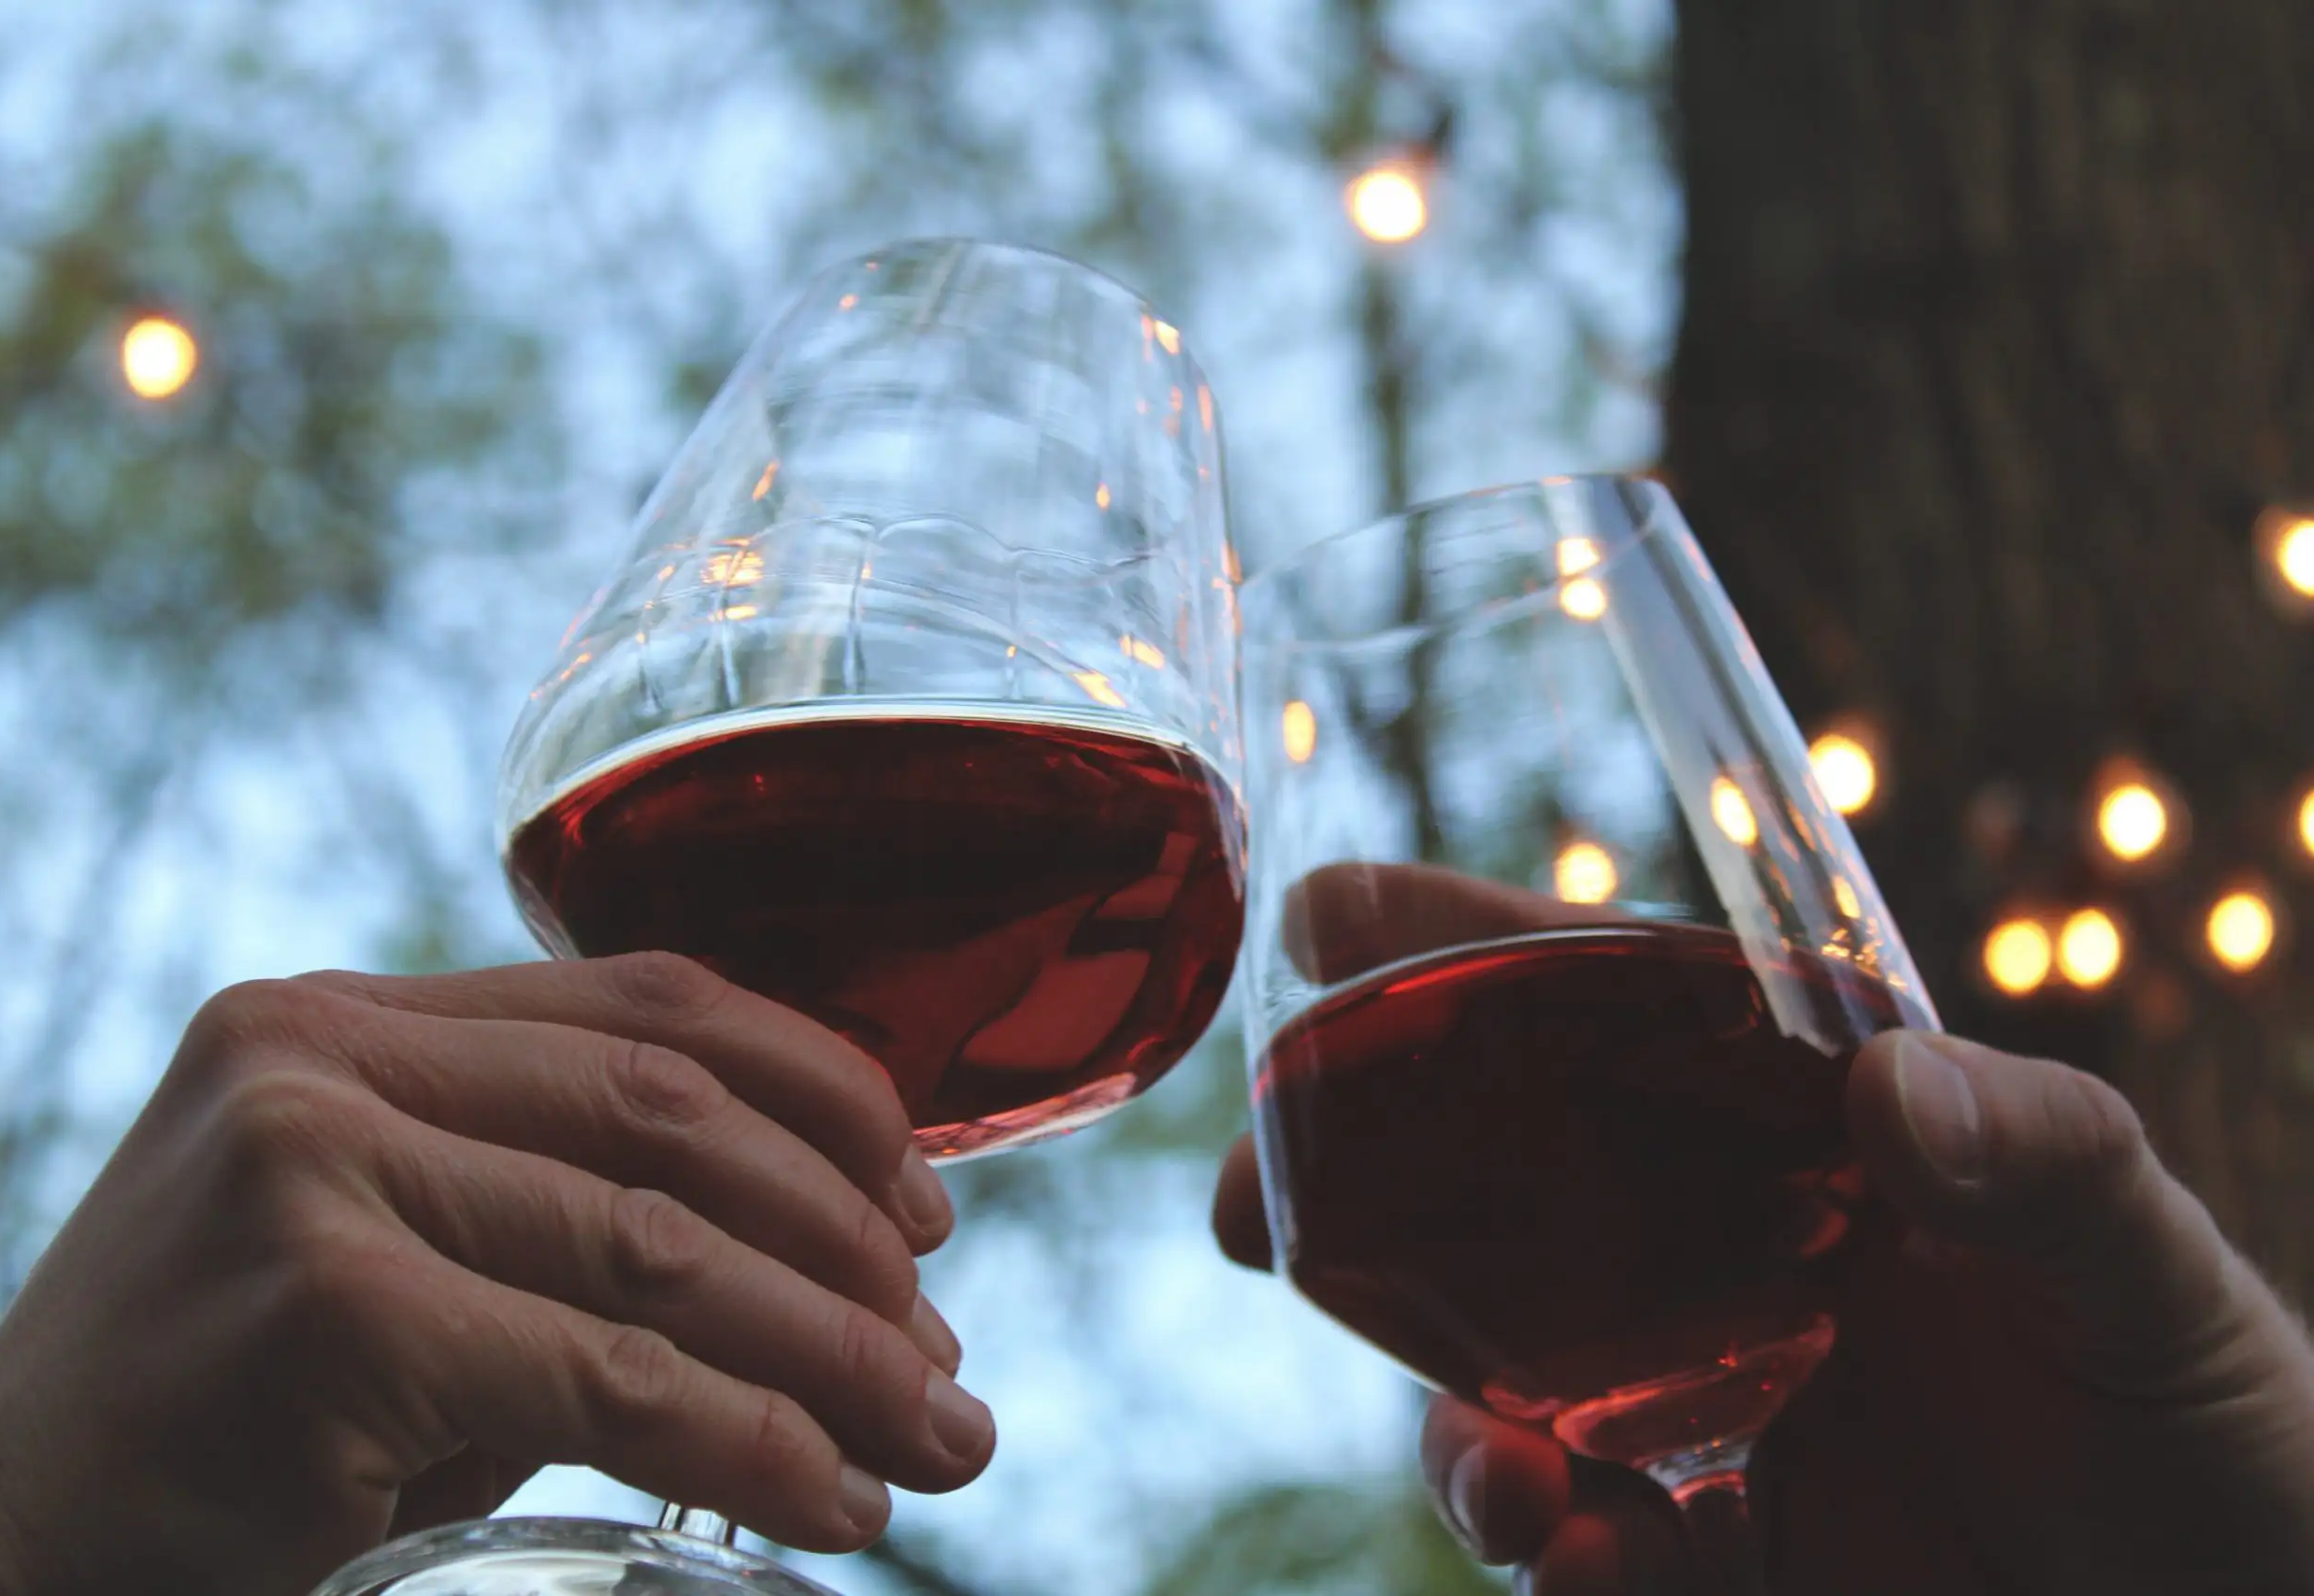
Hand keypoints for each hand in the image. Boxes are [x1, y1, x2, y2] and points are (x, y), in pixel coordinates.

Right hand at [0, 953, 993, 1595]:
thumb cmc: (223, 1426)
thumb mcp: (390, 1260)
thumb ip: (554, 1212)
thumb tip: (835, 1260)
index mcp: (346, 1017)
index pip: (648, 1003)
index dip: (821, 1092)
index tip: (925, 1203)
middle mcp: (322, 1058)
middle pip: (676, 1119)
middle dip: (848, 1243)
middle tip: (943, 1356)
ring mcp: (312, 1169)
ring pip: (665, 1254)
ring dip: (836, 1357)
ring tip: (939, 1440)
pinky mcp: (326, 1310)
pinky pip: (611, 1385)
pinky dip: (752, 1448)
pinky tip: (833, 1502)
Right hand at [1212, 864, 2313, 1593]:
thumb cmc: (2216, 1409)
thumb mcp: (2157, 1261)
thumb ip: (2045, 1157)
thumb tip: (1890, 1087)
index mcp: (1808, 1127)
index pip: (1615, 1008)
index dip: (1465, 949)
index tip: (1329, 915)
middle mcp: (1725, 1249)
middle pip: (1499, 1186)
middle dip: (1359, 1188)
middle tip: (1247, 1203)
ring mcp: (1703, 1403)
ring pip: (1503, 1380)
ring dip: (1453, 1421)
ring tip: (1501, 1479)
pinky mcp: (1712, 1549)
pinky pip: (1580, 1541)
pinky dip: (1553, 1550)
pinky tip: (1586, 1558)